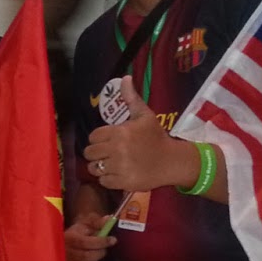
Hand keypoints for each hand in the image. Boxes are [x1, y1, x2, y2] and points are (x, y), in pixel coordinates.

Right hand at [64, 214, 115, 260]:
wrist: (62, 243)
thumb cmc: (77, 234)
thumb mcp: (85, 225)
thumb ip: (97, 222)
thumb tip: (109, 219)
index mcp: (69, 237)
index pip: (85, 242)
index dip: (101, 242)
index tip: (113, 240)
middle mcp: (64, 251)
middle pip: (85, 256)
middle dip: (99, 253)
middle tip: (103, 249)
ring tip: (95, 258)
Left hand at [83, 76, 190, 191]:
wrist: (171, 161)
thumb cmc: (156, 137)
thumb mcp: (144, 115)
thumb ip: (131, 98)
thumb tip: (124, 78)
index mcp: (119, 132)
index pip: (93, 136)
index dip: (98, 139)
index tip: (108, 140)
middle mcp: (117, 150)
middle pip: (89, 153)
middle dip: (96, 153)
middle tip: (108, 153)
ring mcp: (119, 167)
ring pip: (94, 168)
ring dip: (100, 167)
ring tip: (111, 164)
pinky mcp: (122, 182)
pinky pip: (103, 182)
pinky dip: (108, 179)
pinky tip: (118, 173)